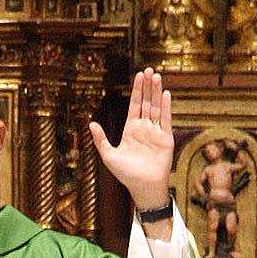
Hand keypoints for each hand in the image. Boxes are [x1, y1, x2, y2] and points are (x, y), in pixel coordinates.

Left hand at [88, 68, 174, 213]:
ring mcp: (156, 132)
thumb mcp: (108, 155)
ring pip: (156, 108)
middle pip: (146, 103)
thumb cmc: (125, 174)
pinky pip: (166, 119)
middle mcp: (144, 128)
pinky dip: (166, 107)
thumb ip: (100, 139)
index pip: (135, 105)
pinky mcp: (165, 138)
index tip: (138, 76)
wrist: (143, 187)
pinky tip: (165, 94)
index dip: (137, 90)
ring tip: (156, 76)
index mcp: (131, 130)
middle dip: (147, 87)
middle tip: (148, 70)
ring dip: (156, 92)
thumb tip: (90, 123)